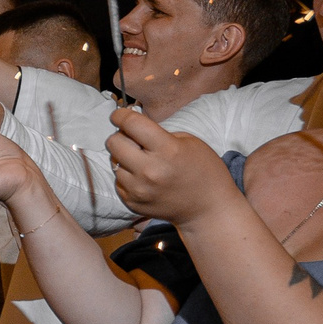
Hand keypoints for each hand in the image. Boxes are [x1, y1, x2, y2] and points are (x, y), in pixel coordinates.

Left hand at [105, 104, 235, 224]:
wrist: (208, 209)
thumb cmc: (204, 170)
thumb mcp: (189, 142)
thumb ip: (158, 133)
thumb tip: (131, 127)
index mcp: (167, 150)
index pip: (131, 124)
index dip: (121, 115)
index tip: (119, 114)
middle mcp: (149, 170)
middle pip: (114, 142)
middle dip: (121, 136)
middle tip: (134, 139)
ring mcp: (138, 189)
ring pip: (113, 162)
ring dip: (124, 157)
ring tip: (143, 161)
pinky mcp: (132, 202)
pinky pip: (118, 180)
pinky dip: (127, 175)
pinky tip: (144, 177)